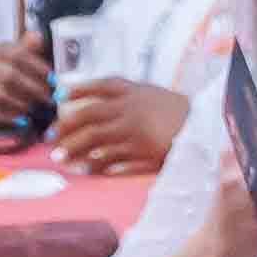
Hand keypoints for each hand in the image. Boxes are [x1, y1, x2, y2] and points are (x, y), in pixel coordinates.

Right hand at [0, 38, 60, 143]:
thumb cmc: (12, 70)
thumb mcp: (21, 54)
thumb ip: (30, 46)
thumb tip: (37, 36)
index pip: (18, 55)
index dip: (37, 67)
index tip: (52, 78)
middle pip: (10, 76)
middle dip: (33, 88)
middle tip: (48, 98)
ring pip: (0, 94)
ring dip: (21, 103)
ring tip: (34, 109)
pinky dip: (9, 116)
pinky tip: (22, 119)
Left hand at [49, 76, 189, 181]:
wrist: (206, 130)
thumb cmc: (175, 113)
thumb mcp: (150, 94)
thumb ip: (124, 94)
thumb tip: (89, 99)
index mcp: (135, 90)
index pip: (101, 85)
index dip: (78, 90)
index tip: (60, 98)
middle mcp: (133, 108)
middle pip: (90, 115)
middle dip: (66, 127)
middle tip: (50, 139)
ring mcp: (138, 131)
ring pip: (97, 140)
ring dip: (76, 150)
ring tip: (62, 159)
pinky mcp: (145, 153)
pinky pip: (115, 160)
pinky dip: (99, 165)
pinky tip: (87, 170)